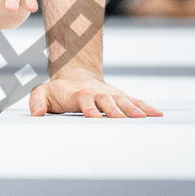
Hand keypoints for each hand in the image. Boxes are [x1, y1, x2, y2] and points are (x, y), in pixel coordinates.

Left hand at [29, 75, 163, 118]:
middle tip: (121, 119)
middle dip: (114, 110)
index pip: (84, 100)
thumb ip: (36, 101)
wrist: (76, 76)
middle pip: (106, 101)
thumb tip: (36, 114)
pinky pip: (135, 102)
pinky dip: (146, 107)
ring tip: (144, 118)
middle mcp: (97, 93)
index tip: (93, 116)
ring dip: (133, 109)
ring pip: (123, 101)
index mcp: (79, 94)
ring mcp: (110, 95)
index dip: (89, 108)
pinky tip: (158, 115)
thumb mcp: (43, 93)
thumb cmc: (59, 91)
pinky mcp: (120, 97)